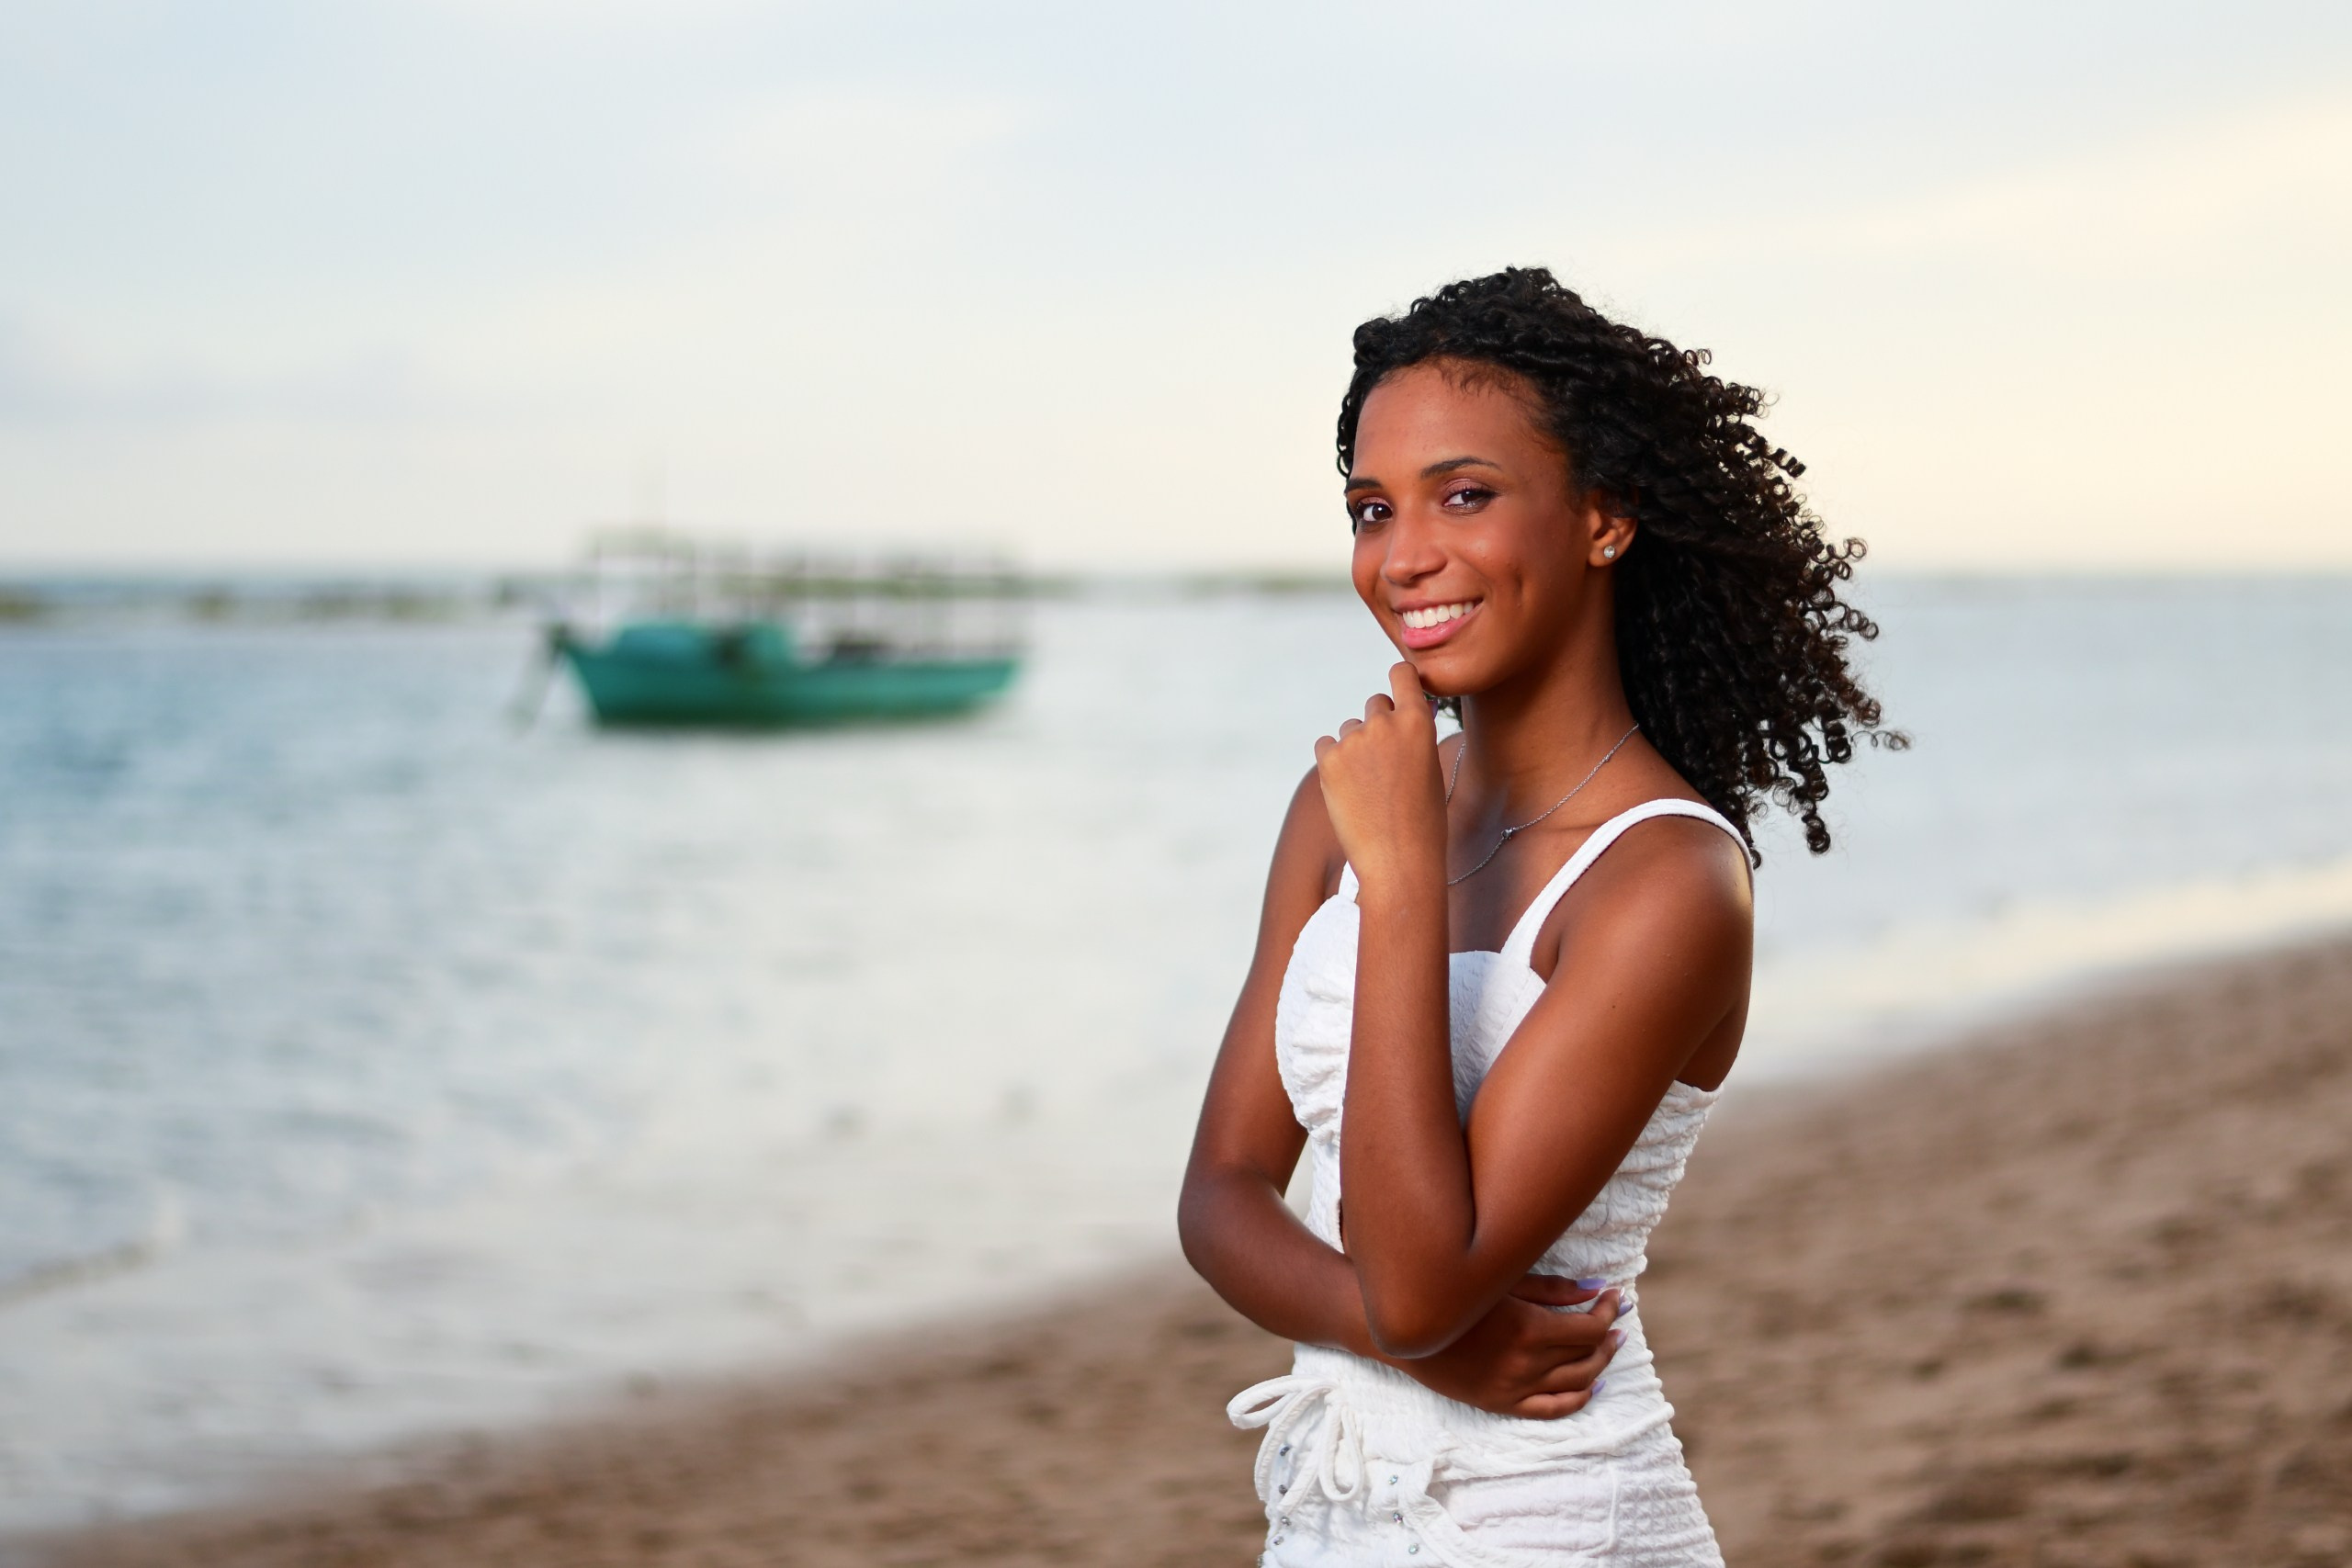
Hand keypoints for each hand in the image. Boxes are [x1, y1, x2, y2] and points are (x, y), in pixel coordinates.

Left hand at [1313, 663, 1445, 892]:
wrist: (1399, 859)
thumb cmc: (1423, 820)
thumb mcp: (1431, 767)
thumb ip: (1416, 734)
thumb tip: (1408, 708)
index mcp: (1418, 721)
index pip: (1402, 675)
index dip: (1400, 683)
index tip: (1398, 695)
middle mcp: (1384, 723)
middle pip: (1375, 704)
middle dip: (1379, 724)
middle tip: (1384, 761)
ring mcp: (1354, 741)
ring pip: (1350, 729)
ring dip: (1356, 747)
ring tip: (1369, 786)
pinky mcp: (1328, 760)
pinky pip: (1327, 746)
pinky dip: (1334, 761)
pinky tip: (1349, 788)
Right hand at [1386, 1275, 1625, 1418]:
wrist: (1409, 1328)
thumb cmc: (1455, 1295)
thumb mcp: (1503, 1283)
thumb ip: (1552, 1289)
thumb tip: (1597, 1288)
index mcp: (1528, 1328)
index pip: (1589, 1328)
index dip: (1609, 1311)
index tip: (1614, 1296)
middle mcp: (1526, 1363)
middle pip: (1587, 1355)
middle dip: (1608, 1334)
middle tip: (1614, 1317)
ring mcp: (1515, 1388)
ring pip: (1577, 1382)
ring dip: (1600, 1363)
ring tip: (1608, 1345)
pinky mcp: (1502, 1404)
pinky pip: (1552, 1410)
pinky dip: (1578, 1399)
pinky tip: (1590, 1384)